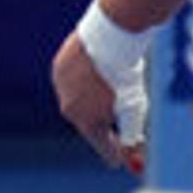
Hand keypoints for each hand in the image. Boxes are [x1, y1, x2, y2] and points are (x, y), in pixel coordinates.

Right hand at [53, 15, 150, 174]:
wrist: (110, 37)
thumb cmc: (125, 74)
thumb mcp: (134, 107)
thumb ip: (130, 132)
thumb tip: (131, 152)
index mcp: (87, 123)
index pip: (103, 146)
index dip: (118, 153)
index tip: (129, 155)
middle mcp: (69, 109)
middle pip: (89, 124)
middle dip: (106, 124)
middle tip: (122, 119)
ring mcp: (61, 88)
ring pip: (80, 100)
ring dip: (94, 98)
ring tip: (111, 82)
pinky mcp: (58, 68)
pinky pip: (73, 80)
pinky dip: (85, 80)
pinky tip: (97, 70)